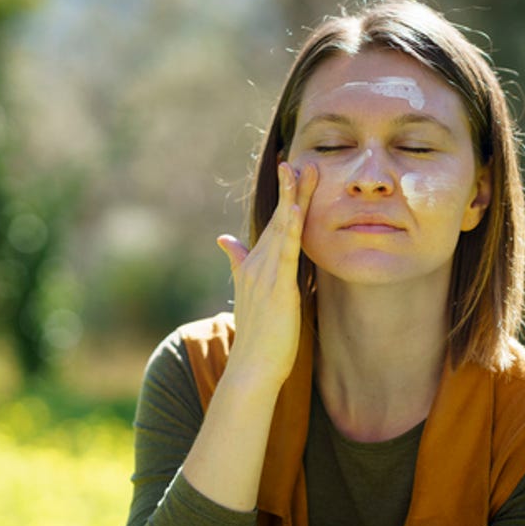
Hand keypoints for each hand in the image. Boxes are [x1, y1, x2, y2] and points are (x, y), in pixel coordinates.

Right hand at [216, 161, 317, 389]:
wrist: (252, 366)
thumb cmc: (258, 336)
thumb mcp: (249, 295)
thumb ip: (237, 264)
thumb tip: (224, 239)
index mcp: (253, 267)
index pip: (270, 226)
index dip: (281, 199)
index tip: (288, 172)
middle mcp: (256, 266)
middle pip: (276, 220)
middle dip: (289, 189)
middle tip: (298, 160)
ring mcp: (265, 275)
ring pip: (281, 229)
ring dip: (291, 198)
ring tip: (300, 171)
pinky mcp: (277, 288)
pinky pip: (286, 252)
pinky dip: (290, 229)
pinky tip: (296, 209)